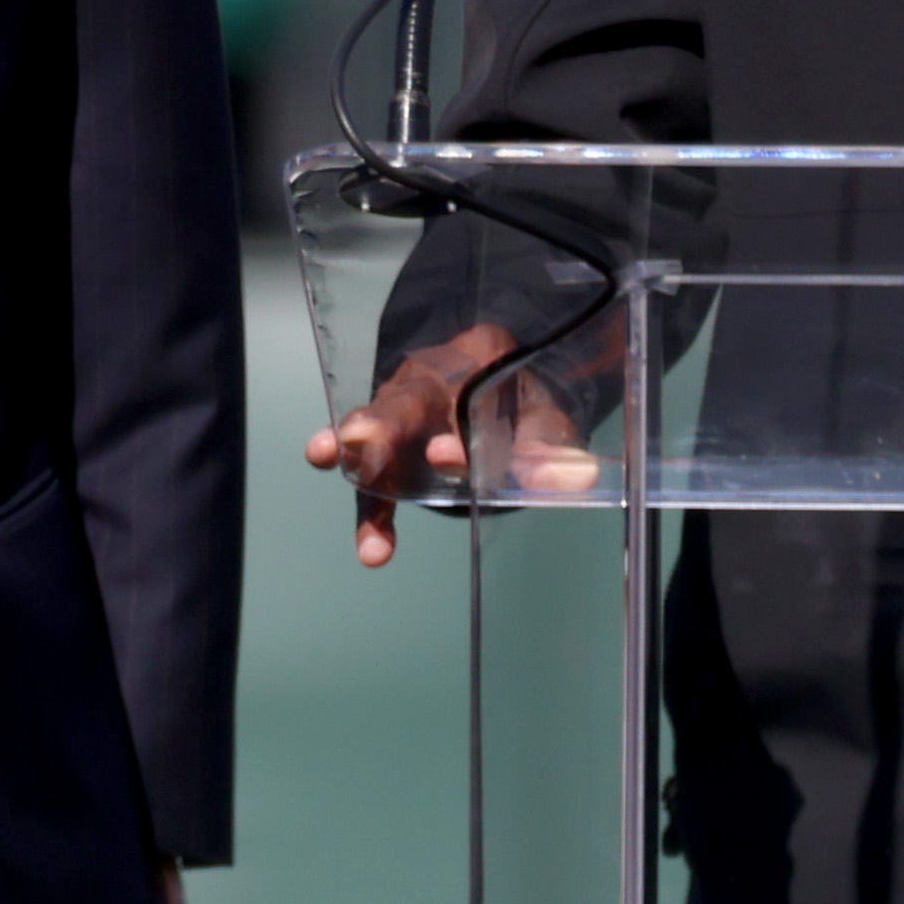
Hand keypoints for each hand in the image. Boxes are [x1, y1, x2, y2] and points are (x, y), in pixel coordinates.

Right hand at [298, 319, 602, 566]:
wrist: (495, 396)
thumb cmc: (521, 407)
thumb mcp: (550, 422)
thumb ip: (556, 448)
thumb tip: (578, 478)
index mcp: (477, 356)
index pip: (463, 389)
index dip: (453, 427)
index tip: (443, 458)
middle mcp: (429, 376)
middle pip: (403, 401)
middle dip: (381, 427)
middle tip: (358, 446)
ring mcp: (400, 410)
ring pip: (374, 434)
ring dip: (357, 462)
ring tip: (326, 465)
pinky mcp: (388, 451)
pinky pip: (375, 481)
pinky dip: (372, 513)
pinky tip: (372, 547)